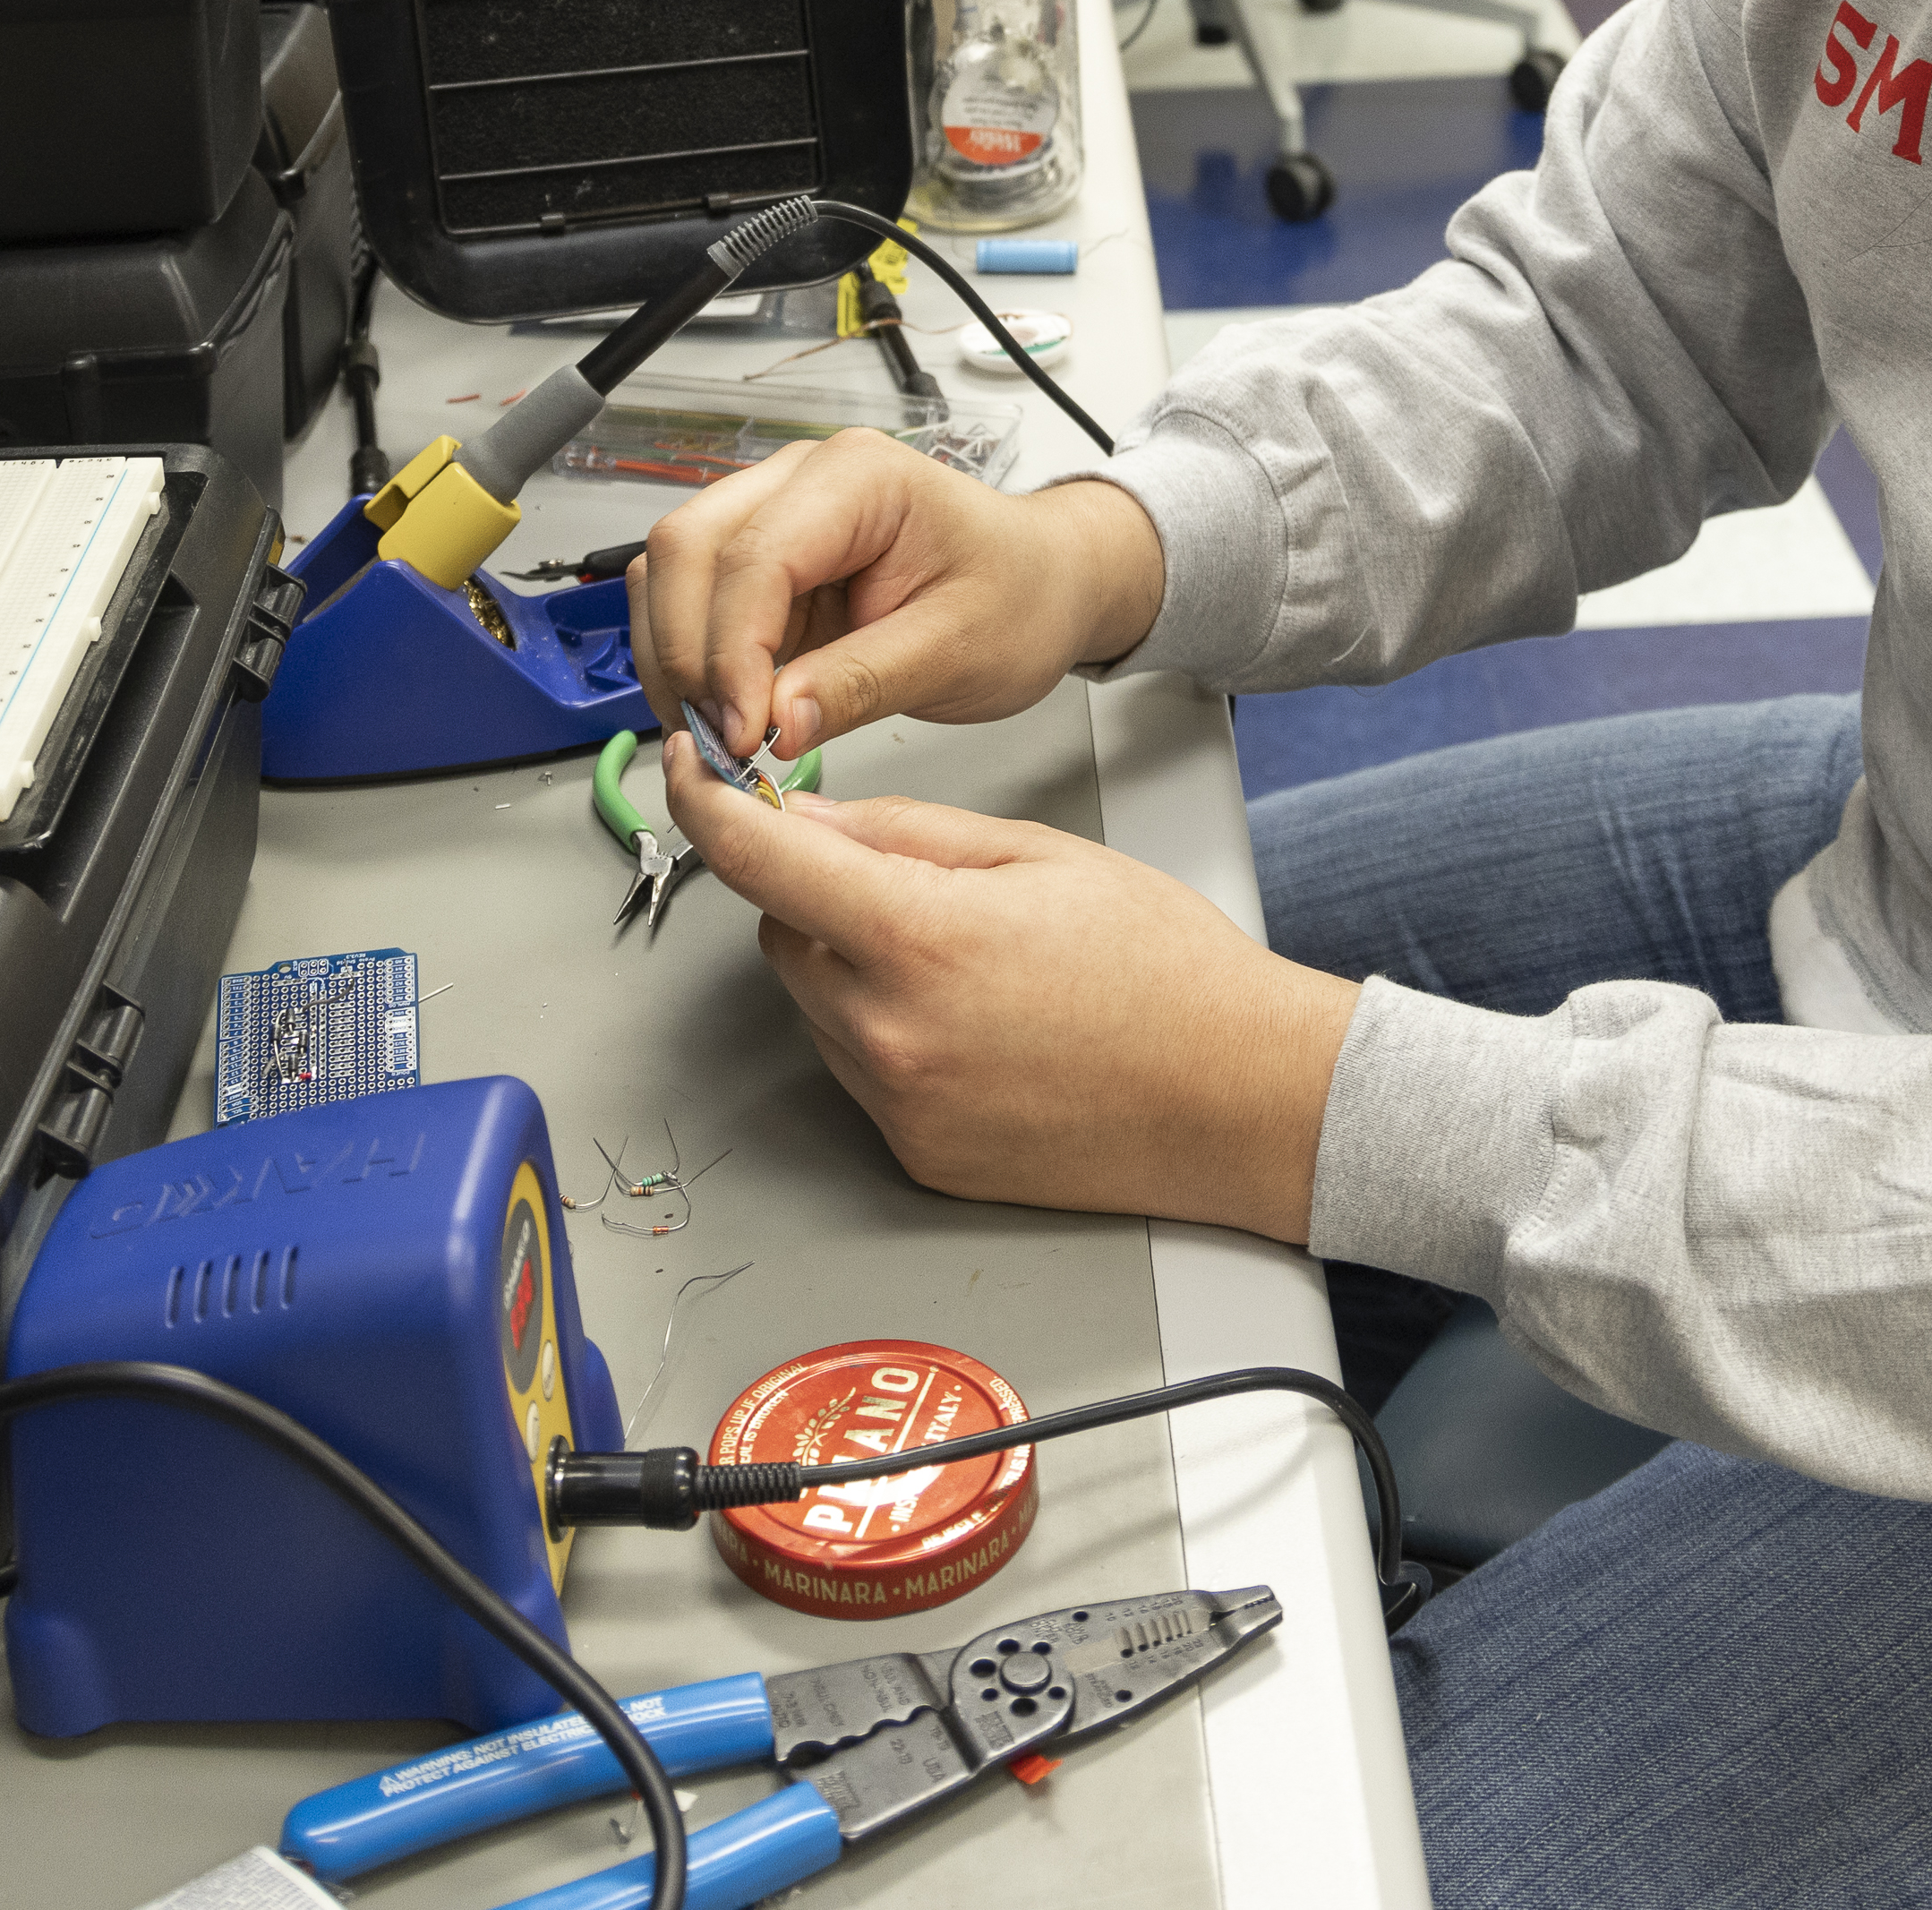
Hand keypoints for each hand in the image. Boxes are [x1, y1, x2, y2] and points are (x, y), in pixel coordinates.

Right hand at [630, 433, 1165, 763]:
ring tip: (718, 735)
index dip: (732, 650)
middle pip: (686, 547)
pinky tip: (723, 712)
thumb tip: (775, 721)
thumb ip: (860, 684)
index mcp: (860, 479)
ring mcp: (774, 516)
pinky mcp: (764, 564)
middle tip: (718, 741)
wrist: (1044, 584)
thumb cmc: (1020, 596)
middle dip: (685, 652)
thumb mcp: (958, 652)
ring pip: (671, 570)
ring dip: (674, 657)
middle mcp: (803, 481)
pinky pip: (692, 601)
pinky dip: (690, 660)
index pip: (755, 555)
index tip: (743, 731)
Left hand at [661, 737, 1354, 1238]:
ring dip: (854, 969)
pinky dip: (889, 1036)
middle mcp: (891, 1033)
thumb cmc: (1166, 972)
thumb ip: (907, 834)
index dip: (708, 806)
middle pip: (784, 934)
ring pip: (817, 1005)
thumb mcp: (1038, 854)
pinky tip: (978, 1026)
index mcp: (918, 939)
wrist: (1239, 1097)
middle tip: (920, 887)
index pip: (759, 861)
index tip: (692, 776)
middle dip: (822, 895)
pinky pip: (860, 1070)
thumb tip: (811, 816)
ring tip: (972, 965)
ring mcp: (900, 1105)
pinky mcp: (916, 1155)